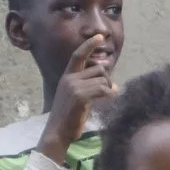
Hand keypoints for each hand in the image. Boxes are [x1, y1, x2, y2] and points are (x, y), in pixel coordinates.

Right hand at [40, 33, 118, 156]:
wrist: (58, 132)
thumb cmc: (69, 117)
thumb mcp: (76, 96)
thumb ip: (89, 86)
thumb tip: (112, 83)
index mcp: (67, 77)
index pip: (78, 55)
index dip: (89, 45)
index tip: (99, 36)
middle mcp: (69, 79)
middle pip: (99, 69)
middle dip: (107, 80)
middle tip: (108, 91)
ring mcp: (74, 87)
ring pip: (103, 80)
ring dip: (108, 90)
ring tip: (105, 99)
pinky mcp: (80, 96)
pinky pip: (103, 90)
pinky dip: (109, 95)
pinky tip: (106, 102)